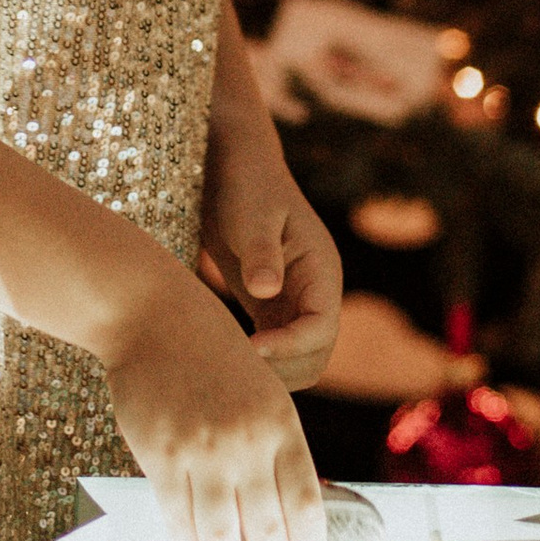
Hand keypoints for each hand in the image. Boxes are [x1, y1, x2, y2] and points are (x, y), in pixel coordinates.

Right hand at [100, 263, 328, 540]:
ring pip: (222, 533)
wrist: (155, 317)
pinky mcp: (163, 455)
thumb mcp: (261, 394)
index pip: (306, 507)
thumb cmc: (212, 358)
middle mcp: (248, 441)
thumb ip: (274, 448)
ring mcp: (204, 450)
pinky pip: (178, 517)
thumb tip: (283, 515)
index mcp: (282, 425)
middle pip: (268, 529)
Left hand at [200, 124, 342, 389]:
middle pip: (314, 356)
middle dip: (280, 369)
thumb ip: (261, 252)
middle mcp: (315, 293)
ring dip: (267, 371)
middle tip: (231, 365)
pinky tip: (218, 355)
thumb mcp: (251, 214)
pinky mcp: (269, 308)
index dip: (291, 346)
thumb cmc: (244, 184)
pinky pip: (272, 350)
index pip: (321, 328)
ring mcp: (294, 303)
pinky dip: (252, 361)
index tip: (250, 348)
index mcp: (321, 270)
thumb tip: (268, 291)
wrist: (232, 169)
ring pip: (295, 361)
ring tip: (222, 364)